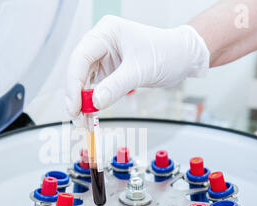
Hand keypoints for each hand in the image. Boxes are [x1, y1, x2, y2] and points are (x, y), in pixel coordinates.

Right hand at [65, 15, 209, 118]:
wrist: (183, 58)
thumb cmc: (168, 52)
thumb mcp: (141, 69)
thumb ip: (116, 85)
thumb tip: (95, 101)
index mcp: (106, 33)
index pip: (80, 58)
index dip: (74, 83)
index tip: (75, 105)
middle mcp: (101, 44)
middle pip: (77, 71)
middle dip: (75, 96)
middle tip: (76, 116)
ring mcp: (104, 58)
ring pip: (83, 83)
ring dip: (82, 103)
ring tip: (83, 122)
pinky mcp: (109, 72)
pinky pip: (94, 89)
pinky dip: (92, 104)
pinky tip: (90, 116)